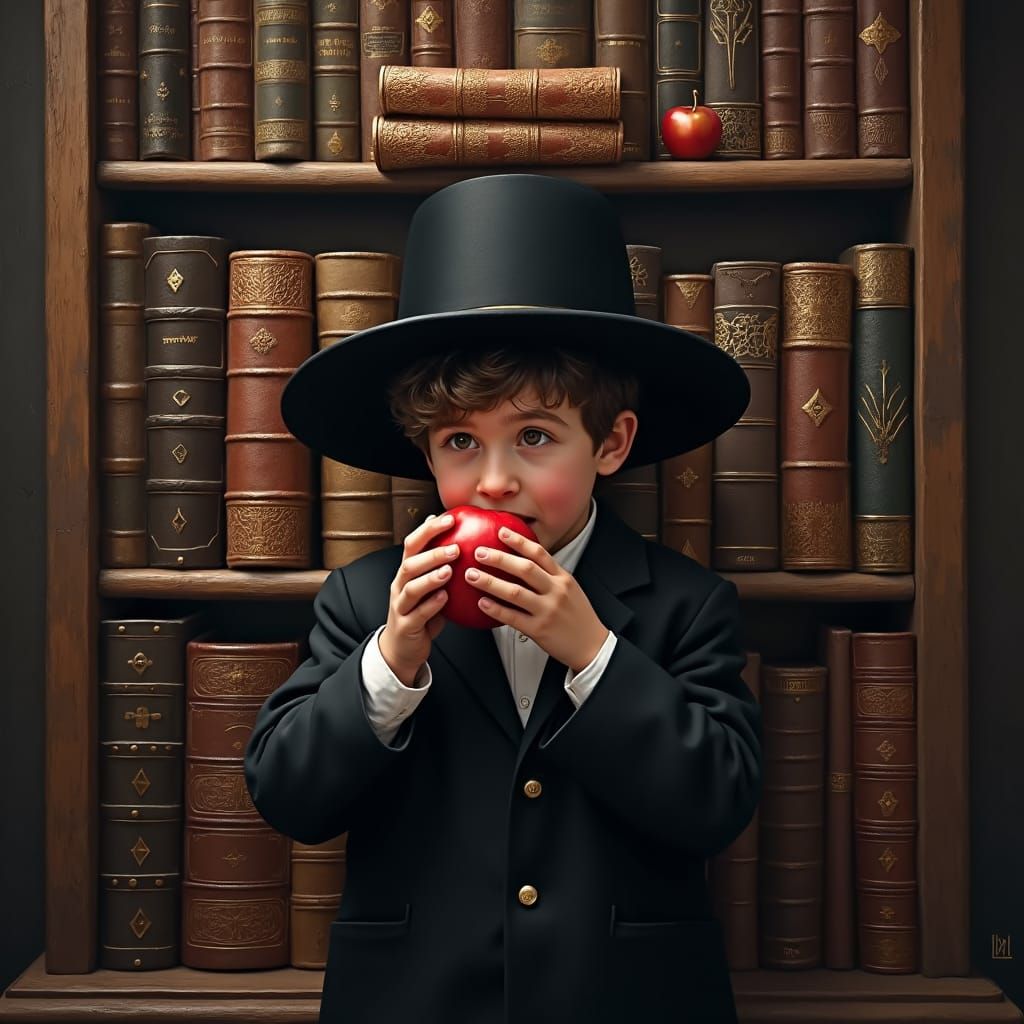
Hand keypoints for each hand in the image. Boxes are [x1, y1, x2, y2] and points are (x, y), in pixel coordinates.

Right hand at [378, 513, 460, 684]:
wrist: (402, 647)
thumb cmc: (420, 614)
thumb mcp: (430, 587)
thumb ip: (442, 567)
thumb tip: (463, 542)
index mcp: (407, 572)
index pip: (413, 544)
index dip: (429, 530)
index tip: (449, 519)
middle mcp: (400, 585)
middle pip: (410, 563)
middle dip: (432, 553)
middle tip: (455, 548)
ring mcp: (401, 605)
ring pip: (411, 587)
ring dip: (430, 577)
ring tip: (449, 571)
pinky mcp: (406, 625)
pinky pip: (418, 614)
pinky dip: (431, 605)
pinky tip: (445, 598)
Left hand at [464, 527, 609, 672]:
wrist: (592, 646)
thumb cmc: (578, 617)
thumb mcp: (570, 589)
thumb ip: (549, 576)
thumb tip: (521, 563)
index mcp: (563, 579)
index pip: (539, 553)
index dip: (519, 541)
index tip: (501, 531)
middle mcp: (556, 591)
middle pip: (525, 569)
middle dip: (499, 558)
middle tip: (479, 552)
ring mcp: (547, 611)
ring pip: (515, 592)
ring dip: (490, 582)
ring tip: (472, 575)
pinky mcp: (539, 630)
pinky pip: (512, 617)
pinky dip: (495, 609)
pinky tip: (482, 603)